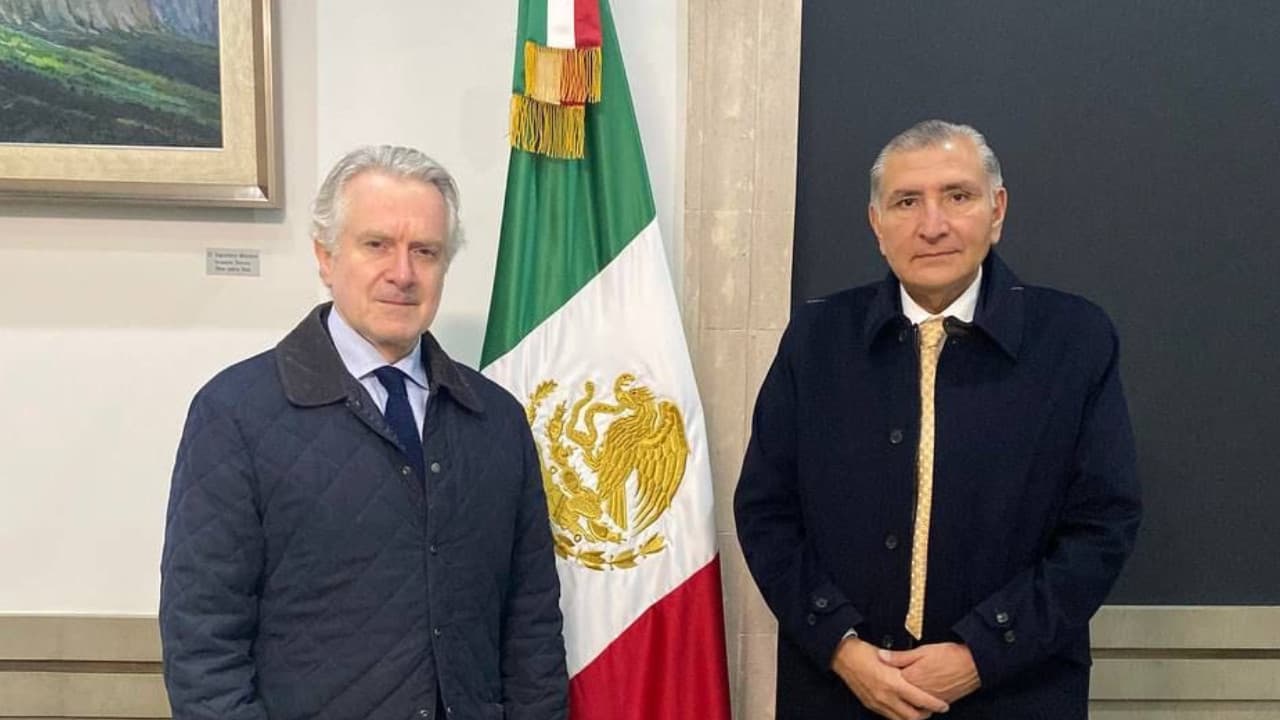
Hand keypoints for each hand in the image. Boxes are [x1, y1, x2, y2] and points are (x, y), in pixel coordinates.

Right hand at [831, 636, 949, 719]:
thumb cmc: (864, 652)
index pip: (921, 700)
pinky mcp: (870, 705)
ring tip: (919, 710)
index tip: (944, 706)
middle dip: (925, 715)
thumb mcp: (888, 656)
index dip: (935, 705)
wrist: (842, 656)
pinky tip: (902, 707)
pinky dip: (899, 715)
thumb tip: (921, 670)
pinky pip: (889, 716)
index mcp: (893, 683)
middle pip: (912, 717)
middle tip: (933, 710)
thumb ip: (904, 664)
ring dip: (911, 717)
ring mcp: (877, 703)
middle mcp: (886, 697)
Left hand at [879, 642, 980, 704]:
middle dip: (893, 696)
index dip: (884, 677)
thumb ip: (899, 656)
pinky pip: (926, 709)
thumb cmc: (949, 655)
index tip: (878, 674)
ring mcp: (930, 700)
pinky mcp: (940, 702)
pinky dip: (920, 705)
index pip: (890, 683)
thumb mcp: (921, 651)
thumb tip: (881, 656)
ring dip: (906, 704)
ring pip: (912, 707)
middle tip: (887, 690)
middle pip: (900, 699)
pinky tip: (919, 698)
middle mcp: (919, 693)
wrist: (974, 664)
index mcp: (911, 679)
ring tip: (902, 695)